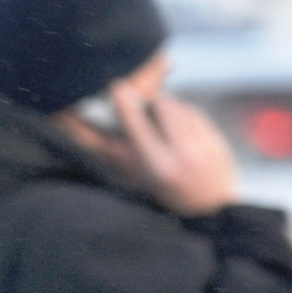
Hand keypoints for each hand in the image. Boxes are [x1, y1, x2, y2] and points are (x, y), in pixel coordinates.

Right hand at [104, 81, 238, 217]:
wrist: (208, 205)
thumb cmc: (161, 190)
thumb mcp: (132, 174)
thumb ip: (107, 148)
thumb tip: (74, 123)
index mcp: (157, 166)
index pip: (137, 125)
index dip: (125, 104)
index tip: (116, 87)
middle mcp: (183, 154)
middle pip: (164, 106)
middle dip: (152, 100)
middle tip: (144, 103)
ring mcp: (204, 146)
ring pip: (181, 106)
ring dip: (168, 105)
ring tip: (161, 119)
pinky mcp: (217, 139)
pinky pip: (196, 113)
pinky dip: (184, 113)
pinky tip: (180, 127)